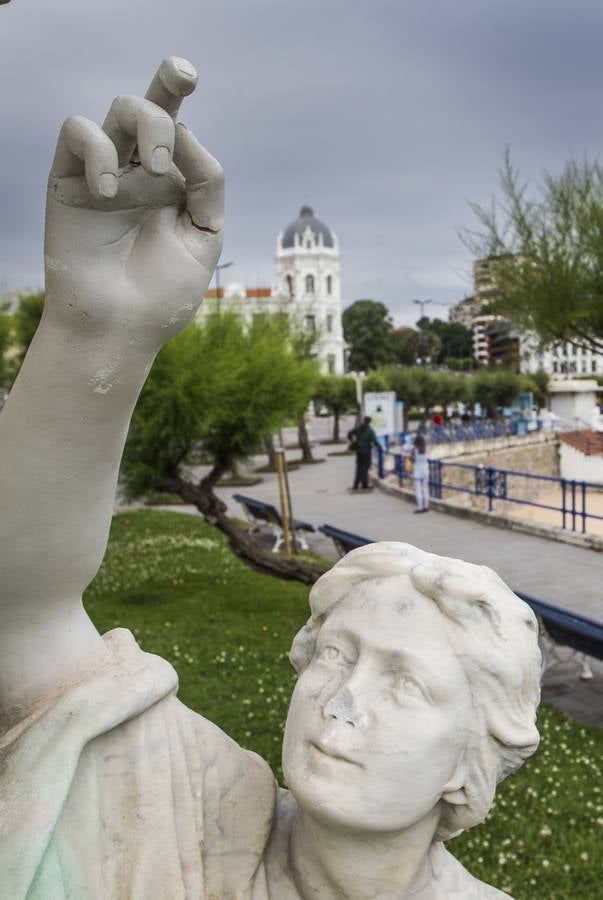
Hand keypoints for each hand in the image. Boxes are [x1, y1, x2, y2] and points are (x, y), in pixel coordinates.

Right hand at [43, 57, 223, 350]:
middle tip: (168, 156)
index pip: (176, 124)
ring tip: (151, 172)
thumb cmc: (162, 294)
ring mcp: (104, 174)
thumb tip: (188, 132)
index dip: (175, 85)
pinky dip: (98, 151)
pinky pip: (77, 134)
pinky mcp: (68, 181)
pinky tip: (110, 193)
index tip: (189, 75)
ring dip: (143, 126)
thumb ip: (206, 184)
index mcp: (172, 182)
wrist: (120, 329)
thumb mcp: (203, 238)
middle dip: (164, 92)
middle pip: (148, 105)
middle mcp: (138, 171)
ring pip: (117, 110)